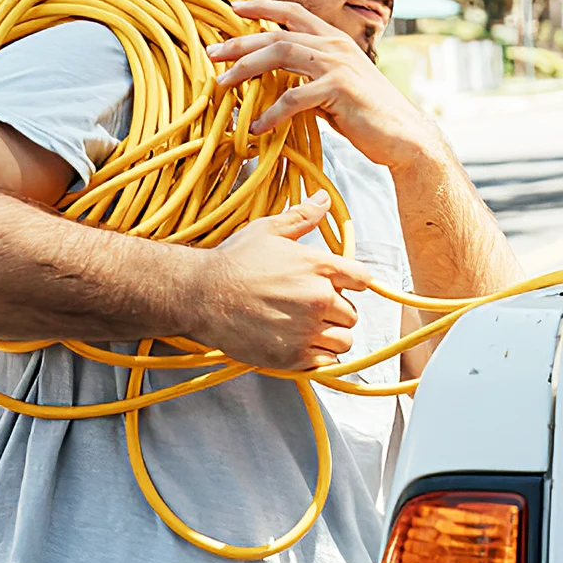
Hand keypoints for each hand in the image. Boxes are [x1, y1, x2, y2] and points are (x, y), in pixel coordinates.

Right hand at [191, 192, 375, 371]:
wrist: (199, 296)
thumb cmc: (232, 262)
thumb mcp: (268, 231)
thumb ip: (301, 218)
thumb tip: (323, 199)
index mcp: (319, 267)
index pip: (363, 279)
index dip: (353, 282)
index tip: (341, 285)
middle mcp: (319, 298)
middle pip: (351, 313)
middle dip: (335, 312)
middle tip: (309, 308)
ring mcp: (307, 329)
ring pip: (344, 340)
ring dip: (330, 336)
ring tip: (307, 329)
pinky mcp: (294, 356)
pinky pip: (328, 362)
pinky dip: (319, 357)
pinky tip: (300, 345)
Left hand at [210, 0, 444, 171]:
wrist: (403, 136)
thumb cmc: (368, 116)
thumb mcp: (335, 88)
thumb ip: (308, 79)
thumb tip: (276, 84)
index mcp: (335, 40)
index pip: (293, 13)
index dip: (262, 7)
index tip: (233, 8)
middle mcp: (335, 45)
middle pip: (277, 33)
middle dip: (240, 42)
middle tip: (212, 53)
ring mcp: (338, 65)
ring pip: (280, 54)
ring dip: (245, 69)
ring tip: (222, 85)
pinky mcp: (339, 89)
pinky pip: (293, 97)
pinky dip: (271, 112)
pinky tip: (257, 127)